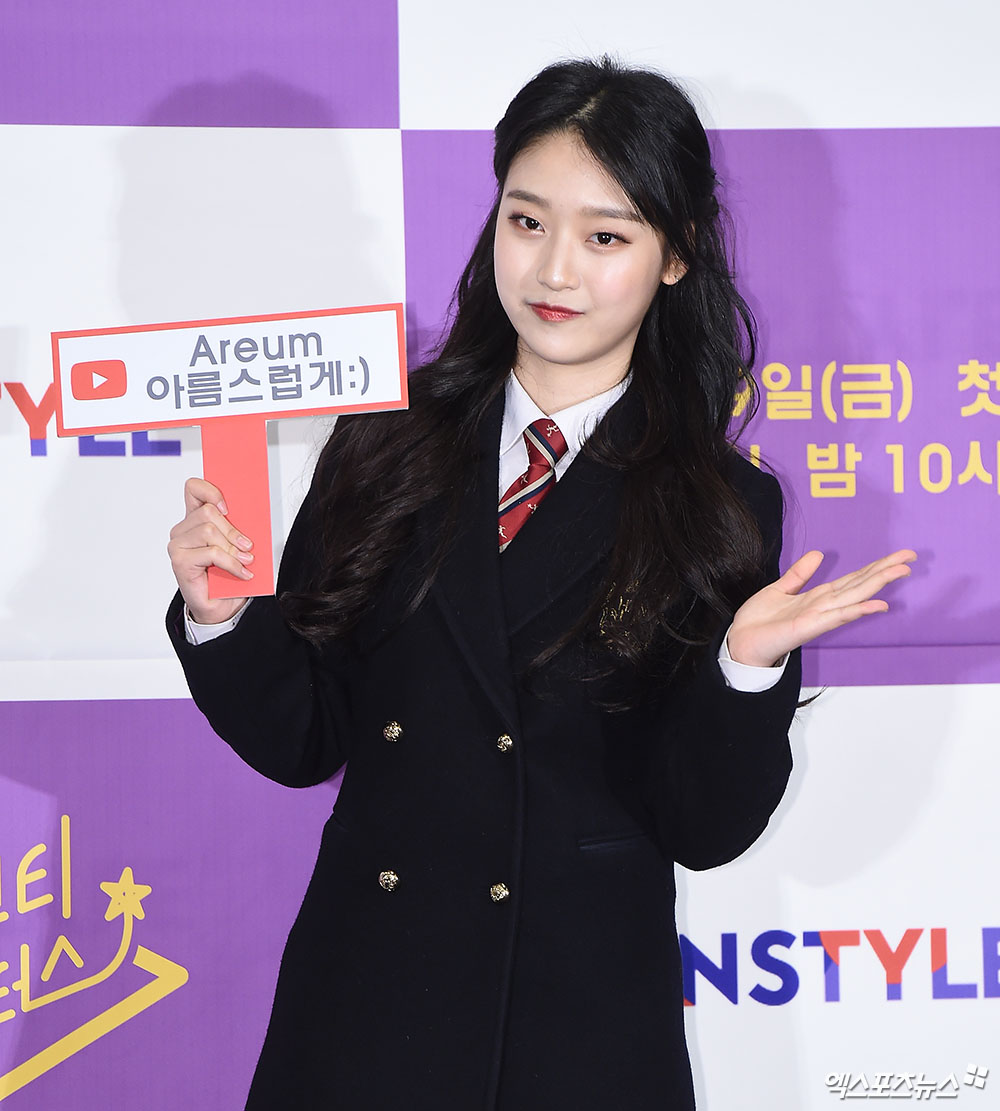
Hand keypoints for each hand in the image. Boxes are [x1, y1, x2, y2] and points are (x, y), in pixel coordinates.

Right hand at [167, 478, 253, 624]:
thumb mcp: (235, 546)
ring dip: (233, 548)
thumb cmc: (226, 576)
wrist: (220, 607)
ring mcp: (178, 545)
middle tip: (248, 546)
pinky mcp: (180, 561)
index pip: (193, 488)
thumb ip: (236, 527)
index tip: (228, 507)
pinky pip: (211, 552)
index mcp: (194, 519)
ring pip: (209, 531)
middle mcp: (183, 530)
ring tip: (246, 560)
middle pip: (208, 512)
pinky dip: (231, 563)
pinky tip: (242, 572)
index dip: (211, 491)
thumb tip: (252, 515)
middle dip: (233, 530)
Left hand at [727, 549, 916, 667]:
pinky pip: (837, 617)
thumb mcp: (779, 589)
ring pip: (854, 597)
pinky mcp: (809, 627)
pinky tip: (877, 604)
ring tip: (901, 570)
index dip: (875, 566)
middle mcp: (824, 606)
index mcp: (818, 597)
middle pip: (860, 584)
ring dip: (878, 584)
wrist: (741, 642)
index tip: (899, 555)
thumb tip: (818, 554)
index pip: (853, 578)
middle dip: (885, 570)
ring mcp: (819, 617)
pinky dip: (857, 610)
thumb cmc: (760, 621)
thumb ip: (799, 574)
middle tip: (911, 556)